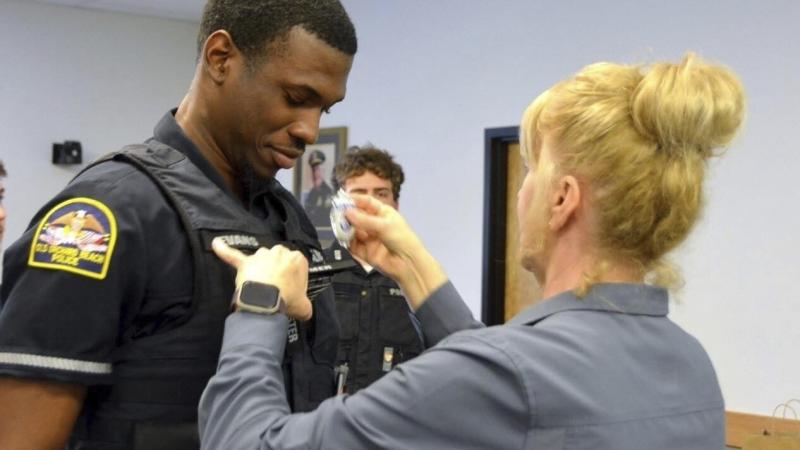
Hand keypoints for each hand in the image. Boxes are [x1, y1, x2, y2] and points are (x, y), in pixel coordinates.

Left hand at [212, 239, 312, 320]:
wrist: (266, 303)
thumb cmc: (286, 300)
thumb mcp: (304, 306)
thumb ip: (306, 306)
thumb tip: (305, 311)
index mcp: (297, 259)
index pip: (297, 266)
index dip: (294, 279)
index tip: (291, 290)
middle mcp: (280, 252)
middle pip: (278, 259)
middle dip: (277, 272)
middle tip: (277, 289)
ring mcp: (261, 257)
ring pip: (260, 259)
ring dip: (260, 269)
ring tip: (261, 285)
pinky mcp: (245, 263)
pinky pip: (232, 255)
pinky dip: (223, 249)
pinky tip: (216, 244)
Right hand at [345, 194, 446, 308]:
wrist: (408, 264)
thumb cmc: (404, 240)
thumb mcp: (384, 225)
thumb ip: (364, 220)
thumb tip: (348, 213)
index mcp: (383, 214)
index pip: (367, 203)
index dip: (355, 199)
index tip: (344, 197)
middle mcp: (375, 225)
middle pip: (357, 217)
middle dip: (348, 215)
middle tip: (338, 213)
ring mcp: (370, 239)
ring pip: (353, 231)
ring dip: (346, 228)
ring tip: (340, 226)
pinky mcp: (365, 252)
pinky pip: (352, 246)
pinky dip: (347, 242)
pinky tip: (344, 238)